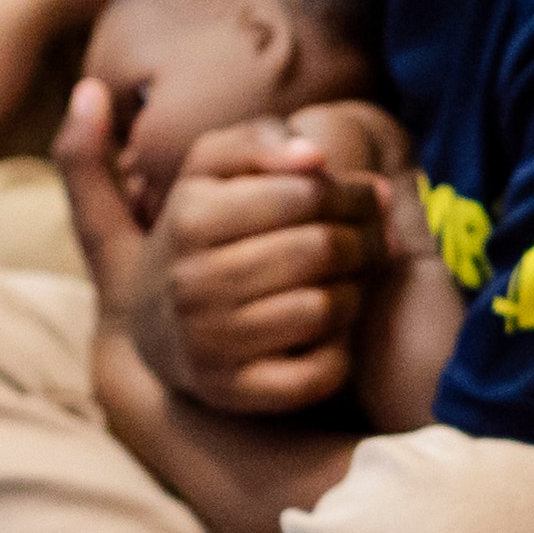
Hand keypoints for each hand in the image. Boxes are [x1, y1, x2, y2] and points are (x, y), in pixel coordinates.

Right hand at [69, 99, 379, 417]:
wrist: (153, 324)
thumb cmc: (204, 230)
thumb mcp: (209, 171)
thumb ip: (255, 141)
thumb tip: (314, 156)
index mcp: (189, 217)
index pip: (304, 194)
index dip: (352, 194)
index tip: (369, 197)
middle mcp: (193, 282)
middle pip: (322, 249)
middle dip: (366, 239)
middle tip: (380, 238)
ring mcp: (209, 342)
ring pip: (325, 309)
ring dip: (355, 291)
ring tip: (352, 279)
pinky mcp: (233, 391)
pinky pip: (318, 373)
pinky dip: (341, 352)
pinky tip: (333, 331)